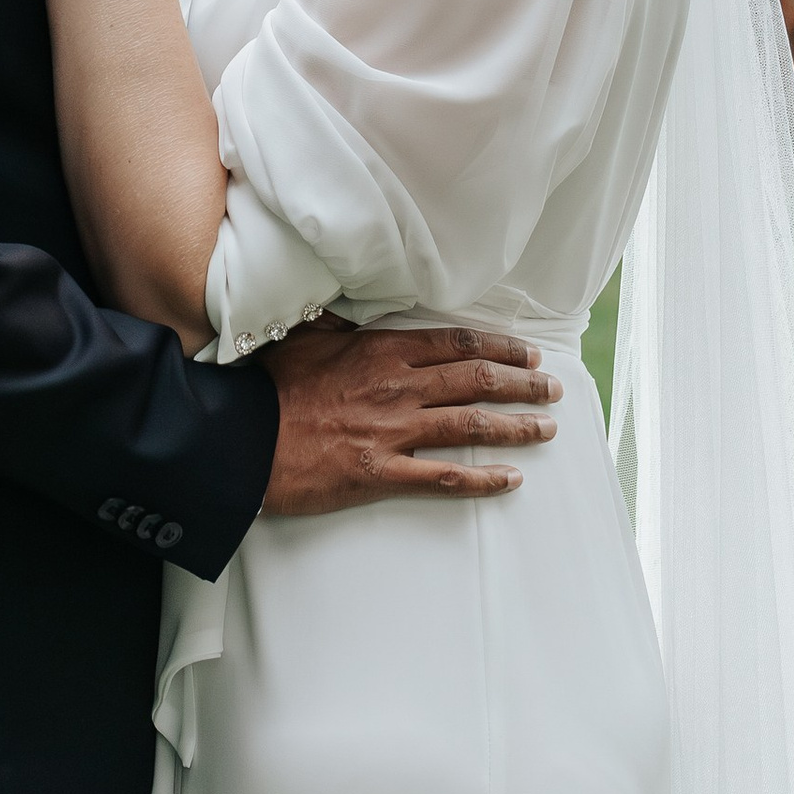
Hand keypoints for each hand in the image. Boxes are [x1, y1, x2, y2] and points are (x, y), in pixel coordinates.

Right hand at [259, 319, 560, 514]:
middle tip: (551, 390)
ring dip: (516, 427)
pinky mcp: (382, 474)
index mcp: (382, 352)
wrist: (242, 439)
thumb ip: (339, 326)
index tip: (527, 354)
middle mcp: (397, 388)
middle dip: (522, 385)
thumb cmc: (268, 389)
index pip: (457, 344)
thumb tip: (353, 314)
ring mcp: (393, 432)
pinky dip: (483, 478)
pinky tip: (510, 479)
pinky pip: (444, 476)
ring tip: (546, 429)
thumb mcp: (304, 338)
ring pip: (471, 425)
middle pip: (476, 381)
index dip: (499, 349)